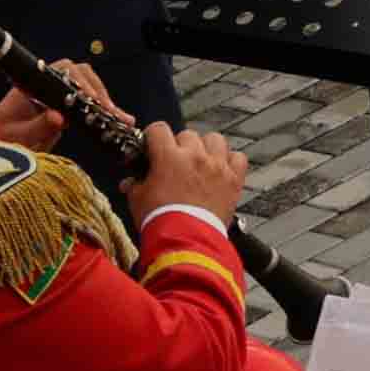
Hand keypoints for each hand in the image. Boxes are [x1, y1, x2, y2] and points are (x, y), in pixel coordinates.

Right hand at [133, 125, 252, 228]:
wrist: (186, 241)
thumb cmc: (161, 221)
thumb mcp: (137, 200)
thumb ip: (134, 185)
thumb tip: (130, 182)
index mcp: (169, 157)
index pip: (159, 129)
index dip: (153, 136)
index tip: (153, 146)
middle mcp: (196, 156)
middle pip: (188, 134)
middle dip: (179, 145)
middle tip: (175, 161)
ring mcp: (217, 166)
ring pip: (215, 140)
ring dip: (206, 148)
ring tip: (199, 162)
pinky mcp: (234, 179)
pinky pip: (238, 157)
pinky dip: (230, 161)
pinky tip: (221, 171)